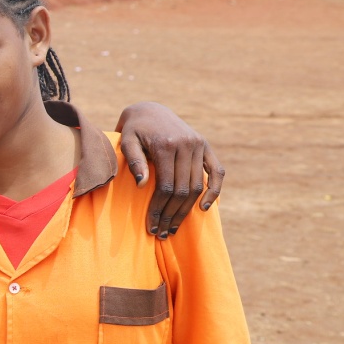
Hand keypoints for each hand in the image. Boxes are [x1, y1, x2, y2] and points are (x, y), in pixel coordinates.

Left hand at [117, 102, 224, 238]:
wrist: (149, 110)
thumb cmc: (133, 130)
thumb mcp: (126, 141)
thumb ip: (134, 161)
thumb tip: (142, 185)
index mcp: (166, 144)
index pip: (166, 186)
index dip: (159, 209)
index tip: (151, 226)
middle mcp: (187, 144)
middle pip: (183, 190)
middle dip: (171, 214)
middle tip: (162, 233)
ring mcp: (199, 145)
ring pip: (197, 185)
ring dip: (186, 210)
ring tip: (174, 227)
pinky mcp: (206, 146)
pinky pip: (217, 172)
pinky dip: (213, 191)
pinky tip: (203, 208)